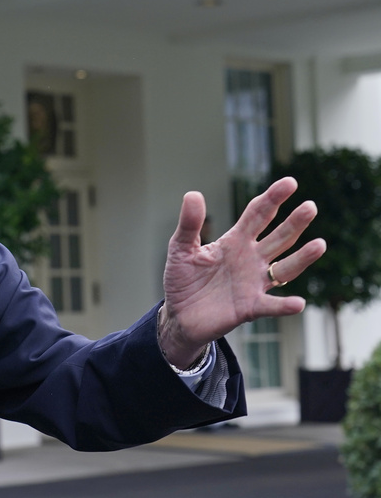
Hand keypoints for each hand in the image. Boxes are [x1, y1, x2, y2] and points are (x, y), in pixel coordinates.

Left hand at [158, 177, 326, 367]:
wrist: (178, 315)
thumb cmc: (182, 279)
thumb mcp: (181, 248)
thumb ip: (189, 224)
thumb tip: (193, 194)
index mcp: (235, 241)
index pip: (259, 215)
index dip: (273, 199)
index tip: (290, 183)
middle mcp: (251, 259)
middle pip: (278, 237)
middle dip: (294, 223)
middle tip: (310, 207)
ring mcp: (253, 283)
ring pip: (284, 269)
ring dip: (302, 258)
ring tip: (319, 245)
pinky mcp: (249, 307)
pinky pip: (271, 306)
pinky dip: (284, 306)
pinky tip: (298, 303)